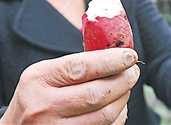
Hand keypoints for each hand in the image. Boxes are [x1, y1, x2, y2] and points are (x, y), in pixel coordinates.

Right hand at [0, 48, 139, 124]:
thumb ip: (75, 64)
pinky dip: (117, 117)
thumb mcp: (45, 73)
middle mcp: (43, 106)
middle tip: (133, 72)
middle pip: (96, 94)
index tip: (130, 56)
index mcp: (38, 79)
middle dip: (123, 80)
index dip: (110, 61)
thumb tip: (116, 53)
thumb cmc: (37, 95)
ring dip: (123, 100)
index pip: (80, 67)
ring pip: (104, 116)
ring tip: (125, 88)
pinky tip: (117, 107)